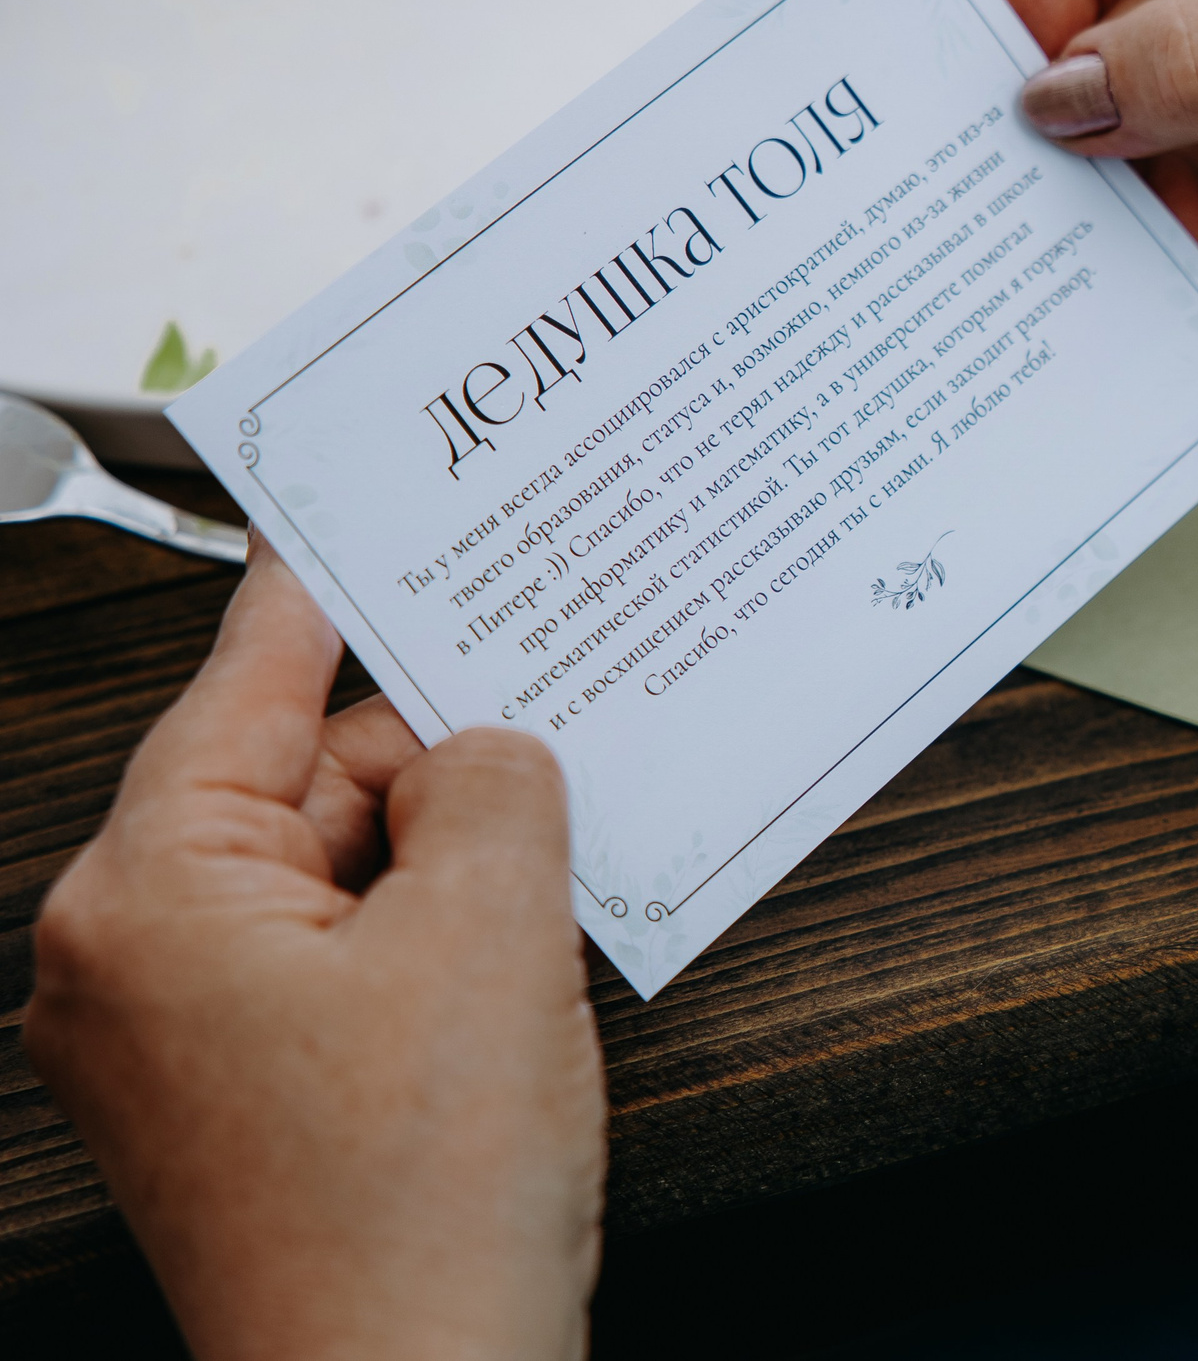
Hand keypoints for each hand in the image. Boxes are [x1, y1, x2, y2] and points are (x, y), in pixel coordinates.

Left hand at [24, 539, 604, 1360]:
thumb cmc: (414, 1210)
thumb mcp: (490, 936)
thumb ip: (490, 786)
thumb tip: (480, 755)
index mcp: (146, 897)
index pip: (243, 688)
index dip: (316, 595)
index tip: (341, 513)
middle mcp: (129, 961)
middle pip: (299, 785)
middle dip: (428, 774)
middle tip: (544, 754)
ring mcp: (177, 1041)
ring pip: (334, 879)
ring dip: (443, 875)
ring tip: (535, 912)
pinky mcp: (239, 1099)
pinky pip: (339, 963)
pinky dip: (427, 948)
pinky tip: (506, 974)